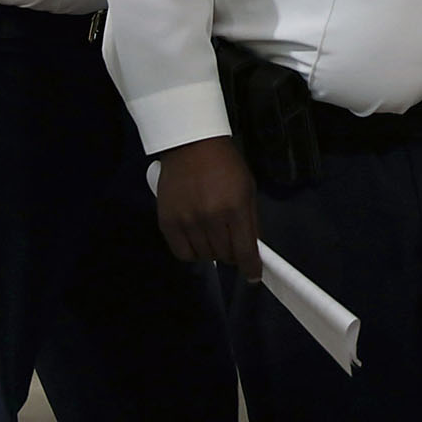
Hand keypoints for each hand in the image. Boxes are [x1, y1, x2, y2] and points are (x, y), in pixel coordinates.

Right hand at [155, 136, 262, 280]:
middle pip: (224, 255)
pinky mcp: (167, 223)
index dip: (251, 268)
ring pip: (204, 256)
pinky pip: (182, 253)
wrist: (191, 145)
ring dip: (212, 251)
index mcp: (235, 208)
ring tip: (212, 234)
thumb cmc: (225, 164)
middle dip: (232, 253)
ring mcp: (187, 221)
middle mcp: (210, 218)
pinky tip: (197, 239)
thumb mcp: (247, 188)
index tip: (254, 276)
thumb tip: (253, 249)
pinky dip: (192, 252)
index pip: (245, 250)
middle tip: (231, 241)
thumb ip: (251, 220)